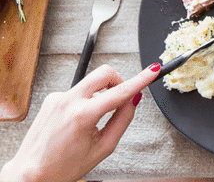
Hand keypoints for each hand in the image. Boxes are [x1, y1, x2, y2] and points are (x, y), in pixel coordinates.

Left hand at [1, 63, 159, 181]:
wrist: (30, 173)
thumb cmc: (62, 167)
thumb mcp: (102, 148)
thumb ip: (122, 120)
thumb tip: (132, 101)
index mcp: (82, 115)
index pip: (120, 91)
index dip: (141, 79)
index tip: (153, 70)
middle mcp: (68, 101)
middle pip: (104, 73)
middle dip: (118, 80)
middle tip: (121, 95)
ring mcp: (57, 98)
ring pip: (90, 82)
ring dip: (99, 94)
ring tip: (94, 119)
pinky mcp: (51, 99)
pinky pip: (77, 92)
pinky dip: (84, 101)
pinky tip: (79, 121)